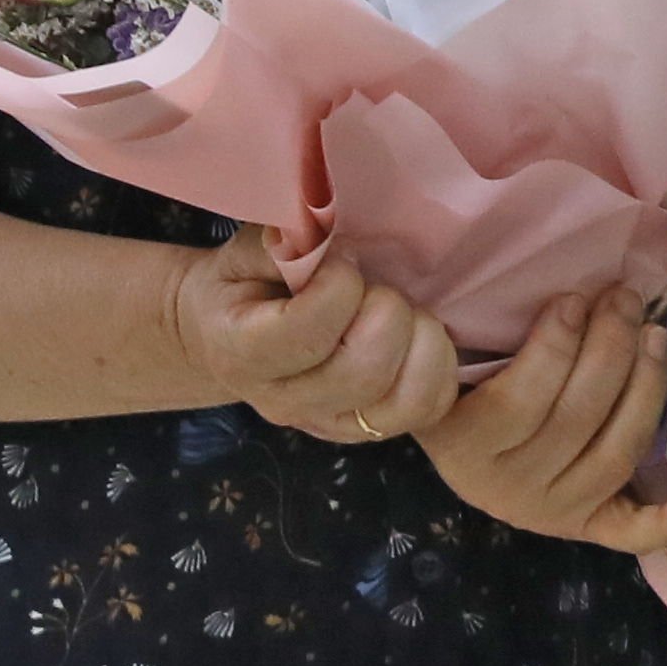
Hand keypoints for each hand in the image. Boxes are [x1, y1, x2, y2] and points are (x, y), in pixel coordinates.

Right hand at [176, 230, 465, 453]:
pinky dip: (438, 365)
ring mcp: (329, 423)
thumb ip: (281, 244)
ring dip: (420, 339)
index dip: (340, 284)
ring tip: (401, 312)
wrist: (228, 339)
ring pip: (405, 399)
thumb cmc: (243, 286)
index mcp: (241, 355)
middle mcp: (283, 402)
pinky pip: (429, 408)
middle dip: (386, 311)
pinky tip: (417, 335)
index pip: (308, 332)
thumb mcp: (243, 254)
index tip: (341, 260)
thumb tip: (322, 236)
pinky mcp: (369, 430)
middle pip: (365, 370)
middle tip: (374, 288)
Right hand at [417, 285, 666, 556]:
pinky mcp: (587, 528)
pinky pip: (631, 532)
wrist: (463, 453)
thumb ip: (482, 341)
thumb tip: (559, 297)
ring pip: (616, 453)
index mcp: (463, 447)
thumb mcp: (449, 369)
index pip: (520, 400)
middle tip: (626, 299)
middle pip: (577, 419)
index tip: (574, 299)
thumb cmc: (461, 391)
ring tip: (657, 335)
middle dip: (611, 349)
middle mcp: (508, 489)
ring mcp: (552, 512)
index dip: (554, 346)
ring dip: (647, 388)